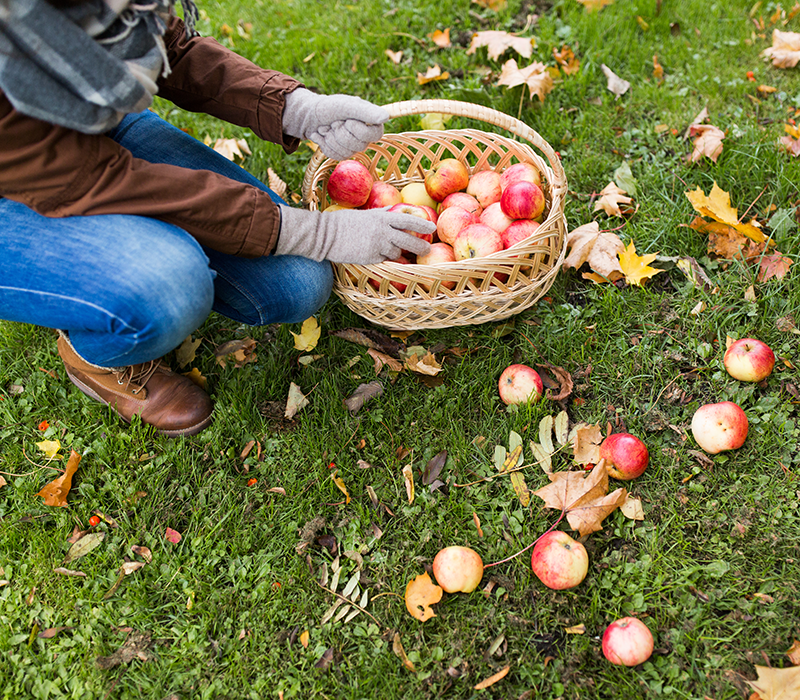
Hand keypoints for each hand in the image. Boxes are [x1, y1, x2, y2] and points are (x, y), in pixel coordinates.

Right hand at [276, 206, 433, 263]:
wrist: (326, 234)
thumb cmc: (344, 223)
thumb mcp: (365, 214)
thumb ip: (382, 214)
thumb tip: (396, 211)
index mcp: (382, 217)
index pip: (408, 220)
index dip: (422, 225)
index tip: (432, 228)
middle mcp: (383, 230)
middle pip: (408, 240)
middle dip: (419, 247)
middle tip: (426, 250)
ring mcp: (377, 245)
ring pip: (395, 252)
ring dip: (394, 252)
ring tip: (383, 249)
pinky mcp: (371, 257)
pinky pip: (383, 260)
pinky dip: (383, 258)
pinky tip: (374, 255)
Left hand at [282, 88, 388, 159]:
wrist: (310, 115)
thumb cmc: (330, 107)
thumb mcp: (347, 106)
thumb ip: (366, 111)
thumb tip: (386, 117)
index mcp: (371, 123)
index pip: (374, 135)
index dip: (358, 130)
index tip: (347, 120)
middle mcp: (365, 137)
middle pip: (358, 146)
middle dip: (341, 133)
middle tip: (334, 122)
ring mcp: (353, 147)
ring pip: (345, 152)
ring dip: (331, 138)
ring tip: (327, 127)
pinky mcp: (341, 154)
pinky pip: (335, 156)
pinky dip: (324, 144)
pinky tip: (322, 135)